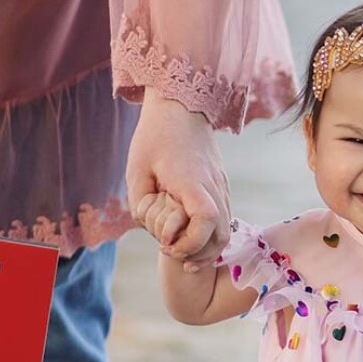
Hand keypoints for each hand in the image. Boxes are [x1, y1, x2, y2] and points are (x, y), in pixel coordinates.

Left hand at [126, 90, 229, 269]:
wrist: (181, 107)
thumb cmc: (154, 137)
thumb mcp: (136, 172)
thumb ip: (140, 205)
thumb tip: (151, 229)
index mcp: (192, 182)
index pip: (206, 222)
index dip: (189, 243)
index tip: (167, 245)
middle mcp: (213, 187)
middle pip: (221, 235)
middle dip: (197, 254)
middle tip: (171, 252)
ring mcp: (221, 187)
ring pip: (226, 231)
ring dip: (205, 248)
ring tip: (181, 251)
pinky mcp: (221, 186)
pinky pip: (223, 220)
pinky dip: (209, 236)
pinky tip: (190, 238)